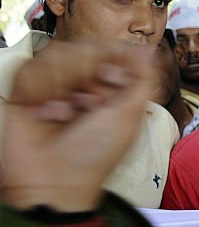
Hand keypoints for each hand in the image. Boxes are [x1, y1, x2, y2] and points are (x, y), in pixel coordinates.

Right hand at [1, 41, 153, 211]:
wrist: (54, 179)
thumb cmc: (94, 156)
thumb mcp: (131, 116)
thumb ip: (143, 79)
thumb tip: (147, 48)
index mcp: (110, 89)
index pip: (110, 49)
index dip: (111, 62)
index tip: (111, 84)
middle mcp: (81, 84)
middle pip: (84, 48)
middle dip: (87, 77)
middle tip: (87, 106)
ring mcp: (52, 86)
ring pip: (56, 54)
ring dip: (63, 86)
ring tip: (65, 114)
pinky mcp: (24, 90)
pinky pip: (29, 68)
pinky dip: (39, 91)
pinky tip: (46, 113)